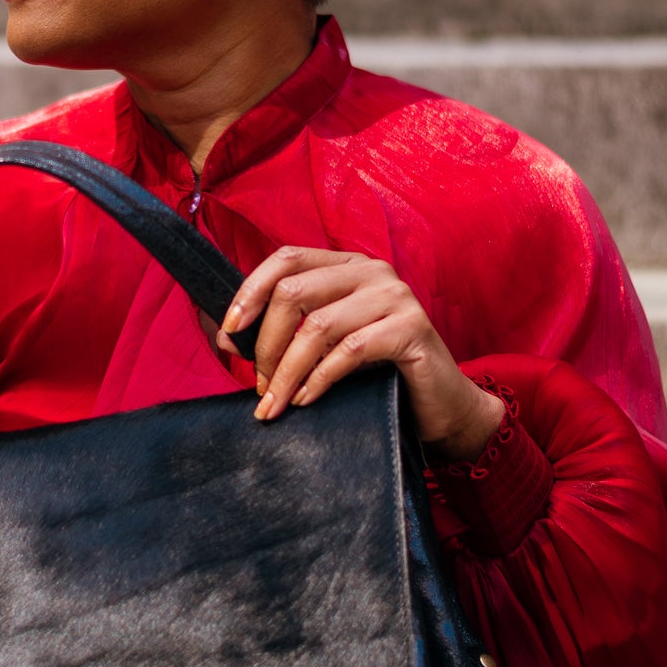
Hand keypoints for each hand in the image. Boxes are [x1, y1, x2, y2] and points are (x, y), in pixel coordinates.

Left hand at [218, 247, 502, 460]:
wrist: (444, 407)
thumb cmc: (379, 375)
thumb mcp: (328, 344)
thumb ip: (287, 332)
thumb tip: (222, 335)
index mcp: (347, 265)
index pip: (286, 258)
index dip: (249, 291)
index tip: (227, 332)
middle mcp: (372, 271)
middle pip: (294, 291)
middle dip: (265, 343)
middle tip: (258, 385)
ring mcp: (395, 297)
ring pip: (318, 326)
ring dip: (286, 370)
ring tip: (274, 402)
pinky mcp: (412, 329)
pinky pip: (350, 350)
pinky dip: (319, 379)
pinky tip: (306, 399)